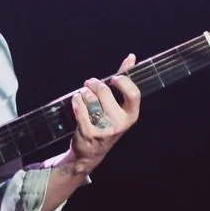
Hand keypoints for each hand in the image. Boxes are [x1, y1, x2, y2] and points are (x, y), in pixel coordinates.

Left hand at [67, 54, 140, 176]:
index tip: (113, 79)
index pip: (134, 93)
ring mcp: (104, 129)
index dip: (123, 81)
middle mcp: (120, 123)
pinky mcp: (88, 132)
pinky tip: (76, 101)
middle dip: (93, 83)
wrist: (90, 153)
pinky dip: (75, 100)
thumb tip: (131, 57)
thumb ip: (124, 82)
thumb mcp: (118, 107)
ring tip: (83, 95)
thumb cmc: (106, 123)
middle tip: (89, 84)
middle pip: (104, 91)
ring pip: (90, 98)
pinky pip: (79, 106)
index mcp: (131, 116)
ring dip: (83, 92)